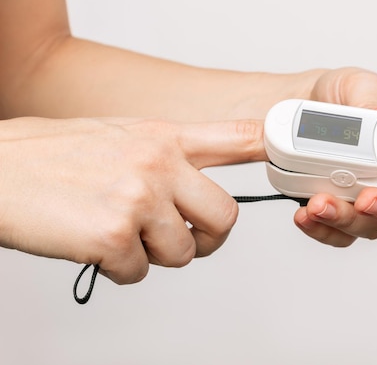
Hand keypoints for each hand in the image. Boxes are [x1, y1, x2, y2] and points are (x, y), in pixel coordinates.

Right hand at [0, 117, 264, 283]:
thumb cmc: (53, 155)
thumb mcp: (123, 135)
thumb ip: (171, 150)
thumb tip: (207, 169)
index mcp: (164, 136)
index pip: (236, 138)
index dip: (271, 147)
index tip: (291, 156)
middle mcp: (159, 163)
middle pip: (226, 217)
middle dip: (207, 238)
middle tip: (183, 237)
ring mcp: (139, 199)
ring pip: (185, 252)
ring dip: (156, 255)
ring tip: (121, 234)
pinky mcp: (114, 236)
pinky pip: (141, 273)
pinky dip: (121, 269)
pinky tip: (94, 243)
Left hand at [293, 67, 376, 245]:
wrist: (308, 106)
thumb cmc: (347, 94)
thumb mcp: (359, 82)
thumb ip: (370, 97)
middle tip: (364, 202)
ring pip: (376, 226)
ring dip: (347, 221)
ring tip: (318, 204)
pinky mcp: (347, 212)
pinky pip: (342, 234)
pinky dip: (323, 229)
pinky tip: (305, 216)